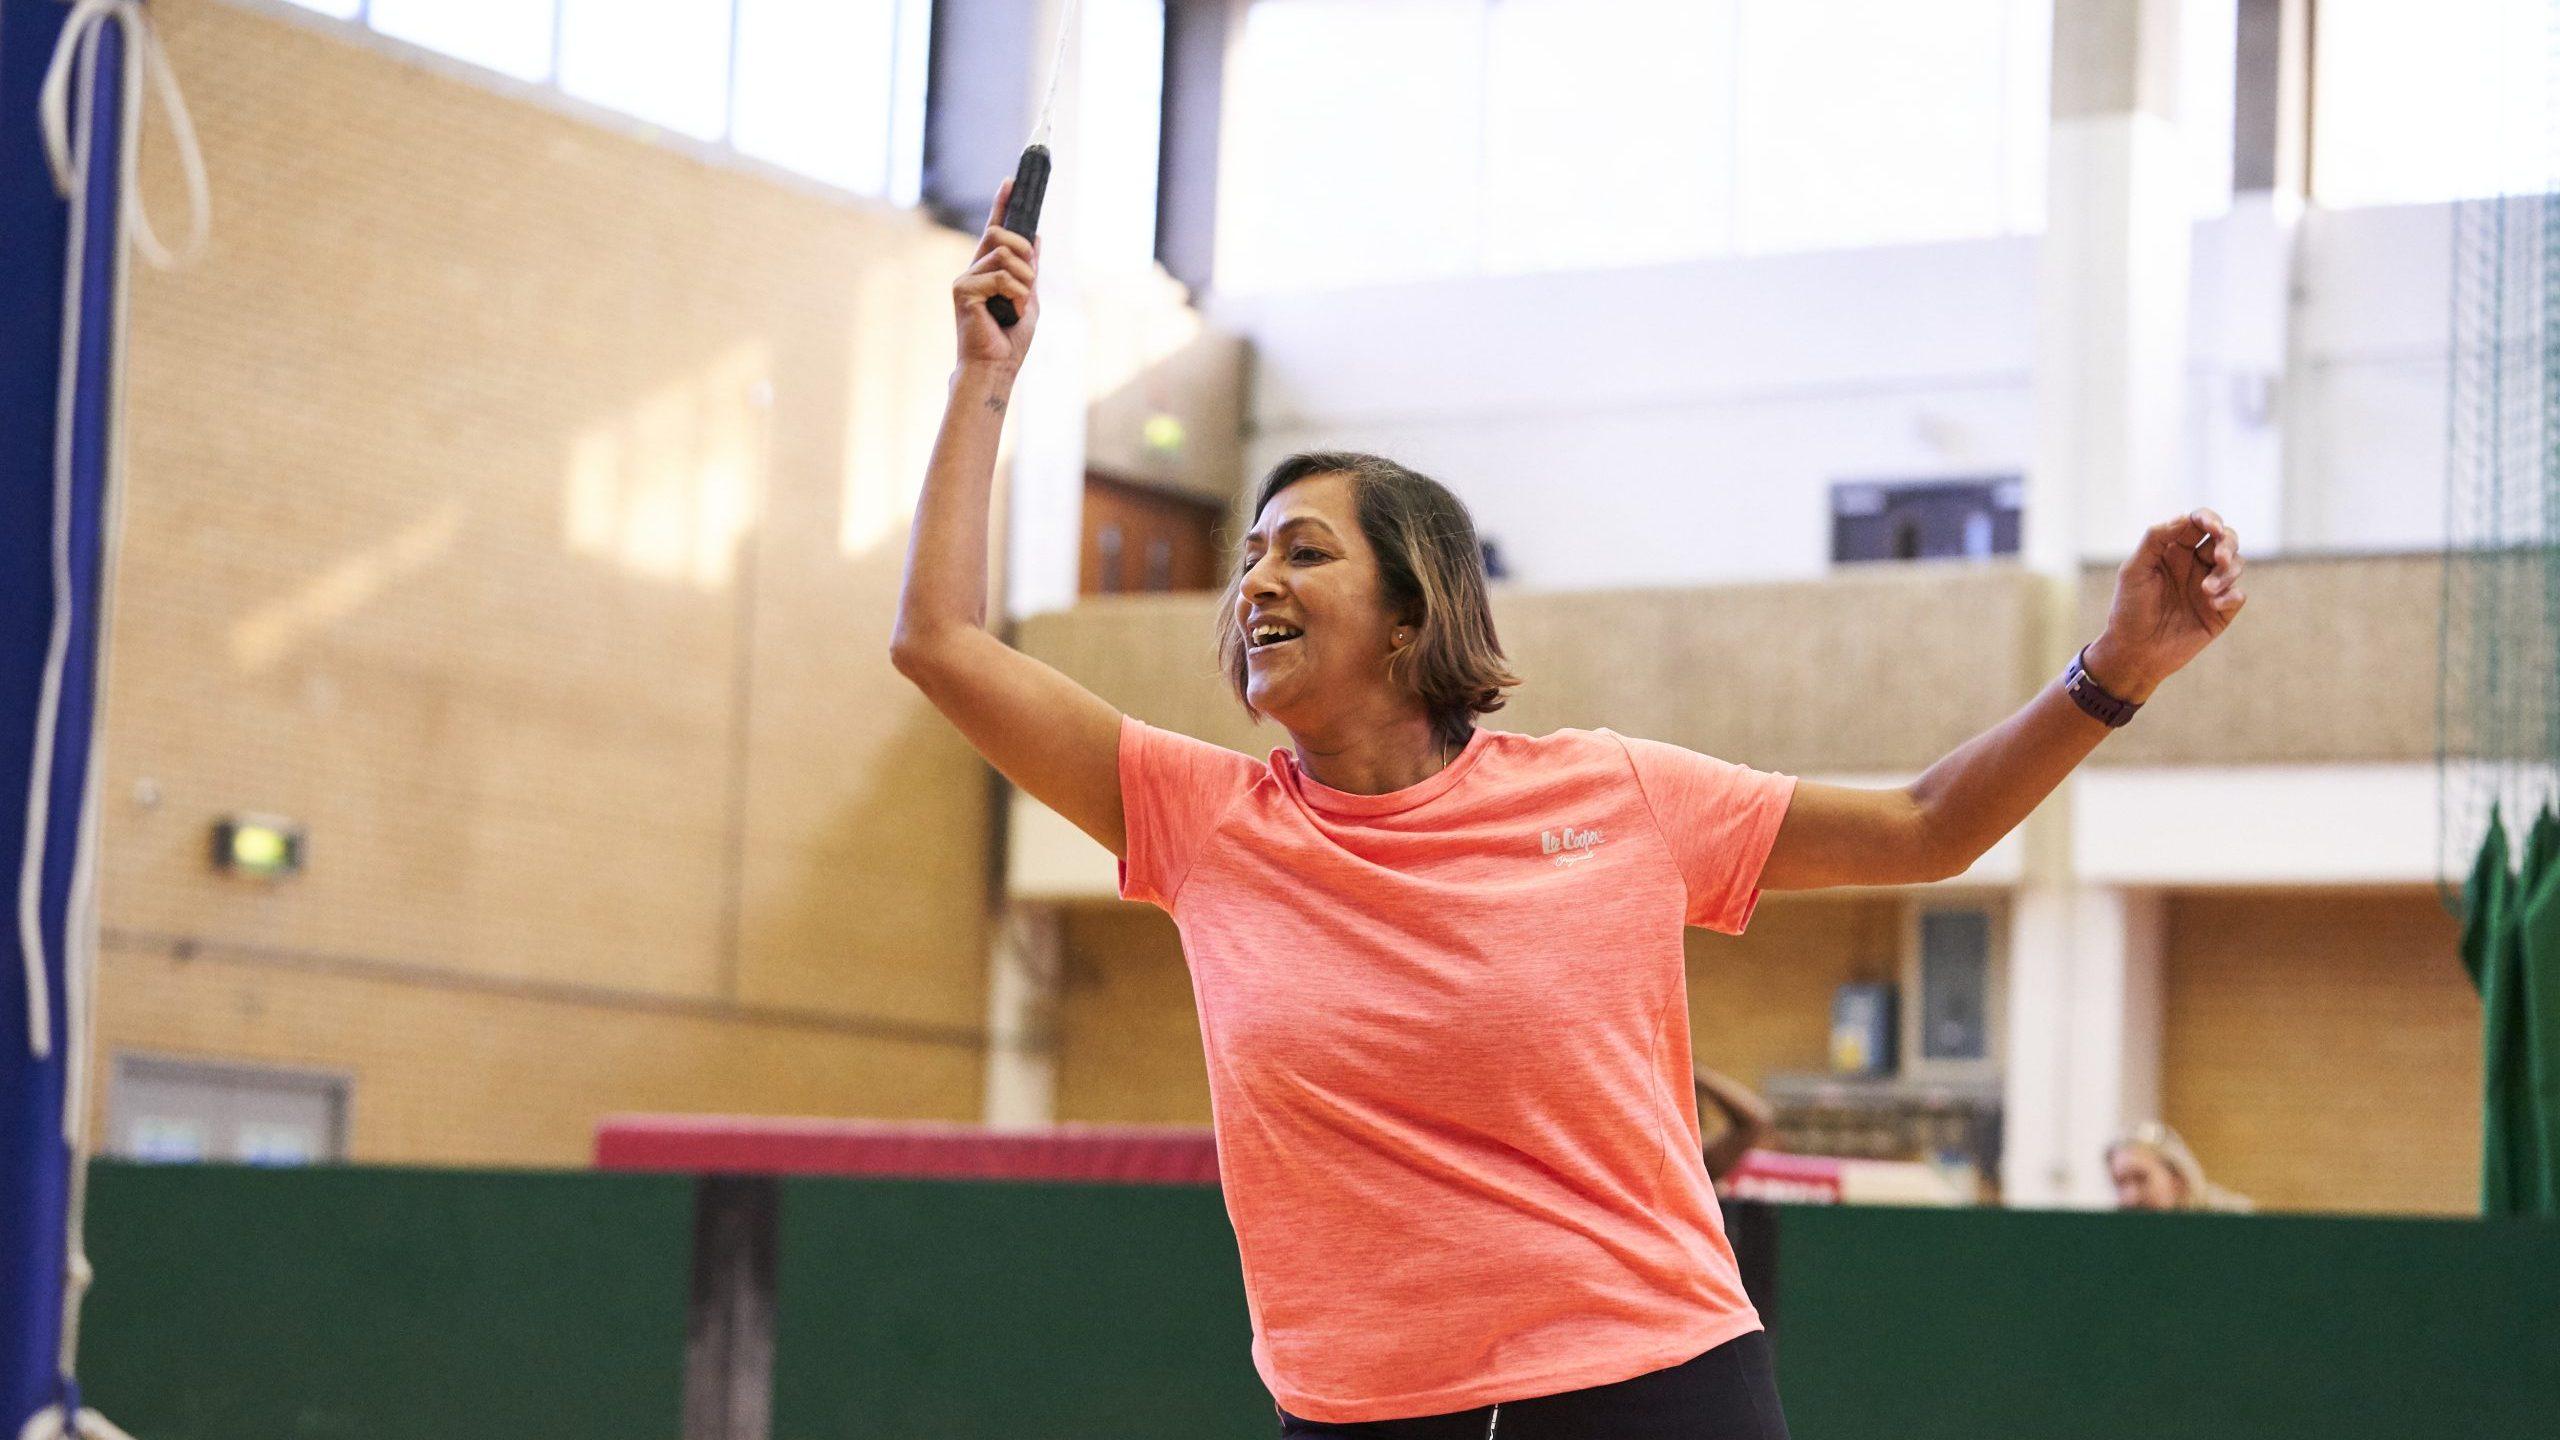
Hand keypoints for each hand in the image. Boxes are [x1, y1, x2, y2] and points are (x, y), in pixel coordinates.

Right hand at [954, 179, 1039, 370]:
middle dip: (1023, 249)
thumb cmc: (1009, 339)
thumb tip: (1037, 238)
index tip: (1010, 181)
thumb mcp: (1029, 298)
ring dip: (1024, 280)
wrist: (996, 367)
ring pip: (1004, 254)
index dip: (1001, 204)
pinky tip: (1011, 313)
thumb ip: (1030, 270)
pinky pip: (1001, 277)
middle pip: (998, 233)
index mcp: (989, 270)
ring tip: (1019, 305)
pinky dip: (1017, 295)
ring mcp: (965, 278)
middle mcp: (974, 269)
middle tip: (1030, 277)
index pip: (994, 229)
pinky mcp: (962, 290)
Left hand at [2087, 509, 2246, 701]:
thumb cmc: (2129, 609)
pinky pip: (2238, 595)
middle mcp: (2195, 565)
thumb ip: (2155, 539)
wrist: (2135, 652)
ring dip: (2227, 572)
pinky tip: (2213, 604)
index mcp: (2174, 550)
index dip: (2209, 519)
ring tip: (2206, 590)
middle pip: (2225, 538)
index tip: (2211, 528)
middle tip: (2218, 558)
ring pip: (2236, 564)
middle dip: (2227, 543)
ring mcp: (2210, 587)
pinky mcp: (2220, 611)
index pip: (2199, 523)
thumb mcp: (2134, 570)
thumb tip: (2183, 518)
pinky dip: (2231, 595)